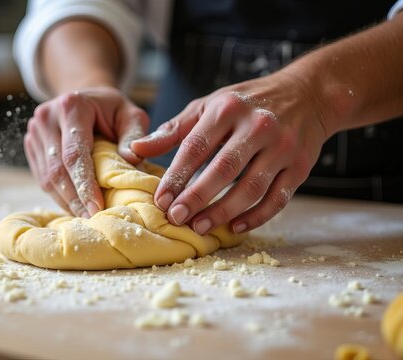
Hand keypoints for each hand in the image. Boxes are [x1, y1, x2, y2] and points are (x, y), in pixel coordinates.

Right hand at [24, 86, 148, 216]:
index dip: (85, 184)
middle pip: (58, 168)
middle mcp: (47, 117)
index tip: (97, 207)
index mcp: (71, 106)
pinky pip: (43, 177)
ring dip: (67, 201)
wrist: (87, 99)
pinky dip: (59, 195)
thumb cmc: (113, 111)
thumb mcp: (131, 115)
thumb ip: (134, 136)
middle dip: (76, 199)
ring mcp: (35, 132)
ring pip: (47, 177)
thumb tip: (132, 160)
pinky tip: (75, 207)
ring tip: (85, 218)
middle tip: (93, 220)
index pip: (75, 153)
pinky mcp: (32, 146)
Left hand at [131, 71, 328, 233]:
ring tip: (200, 227)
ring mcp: (282, 147)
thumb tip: (136, 150)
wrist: (307, 94)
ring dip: (224, 211)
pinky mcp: (301, 166)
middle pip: (224, 169)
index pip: (196, 147)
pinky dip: (257, 217)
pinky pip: (278, 198)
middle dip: (197, 197)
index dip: (176, 176)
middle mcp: (258, 126)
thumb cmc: (247, 103)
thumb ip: (173, 130)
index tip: (160, 200)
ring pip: (251, 187)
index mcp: (228, 109)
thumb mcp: (208, 106)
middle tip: (176, 218)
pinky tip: (236, 227)